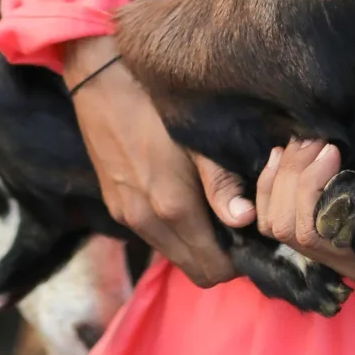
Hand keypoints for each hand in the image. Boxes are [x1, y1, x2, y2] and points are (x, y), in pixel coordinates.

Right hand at [64, 36, 236, 285]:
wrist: (101, 81)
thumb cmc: (157, 104)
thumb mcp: (199, 139)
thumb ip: (222, 185)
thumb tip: (246, 220)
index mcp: (173, 207)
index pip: (214, 268)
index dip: (239, 260)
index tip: (253, 237)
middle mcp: (147, 222)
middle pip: (194, 272)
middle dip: (220, 259)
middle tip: (238, 228)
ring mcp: (127, 216)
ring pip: (173, 255)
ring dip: (195, 246)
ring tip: (213, 212)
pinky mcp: (114, 207)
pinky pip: (153, 237)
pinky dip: (173, 233)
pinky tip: (184, 199)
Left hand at [243, 136, 354, 287]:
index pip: (319, 233)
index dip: (312, 187)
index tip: (332, 148)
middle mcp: (350, 263)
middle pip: (290, 229)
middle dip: (293, 177)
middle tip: (314, 139)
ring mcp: (327, 252)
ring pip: (274, 224)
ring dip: (279, 178)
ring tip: (302, 142)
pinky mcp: (312, 234)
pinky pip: (271, 218)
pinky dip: (269, 184)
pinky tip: (283, 154)